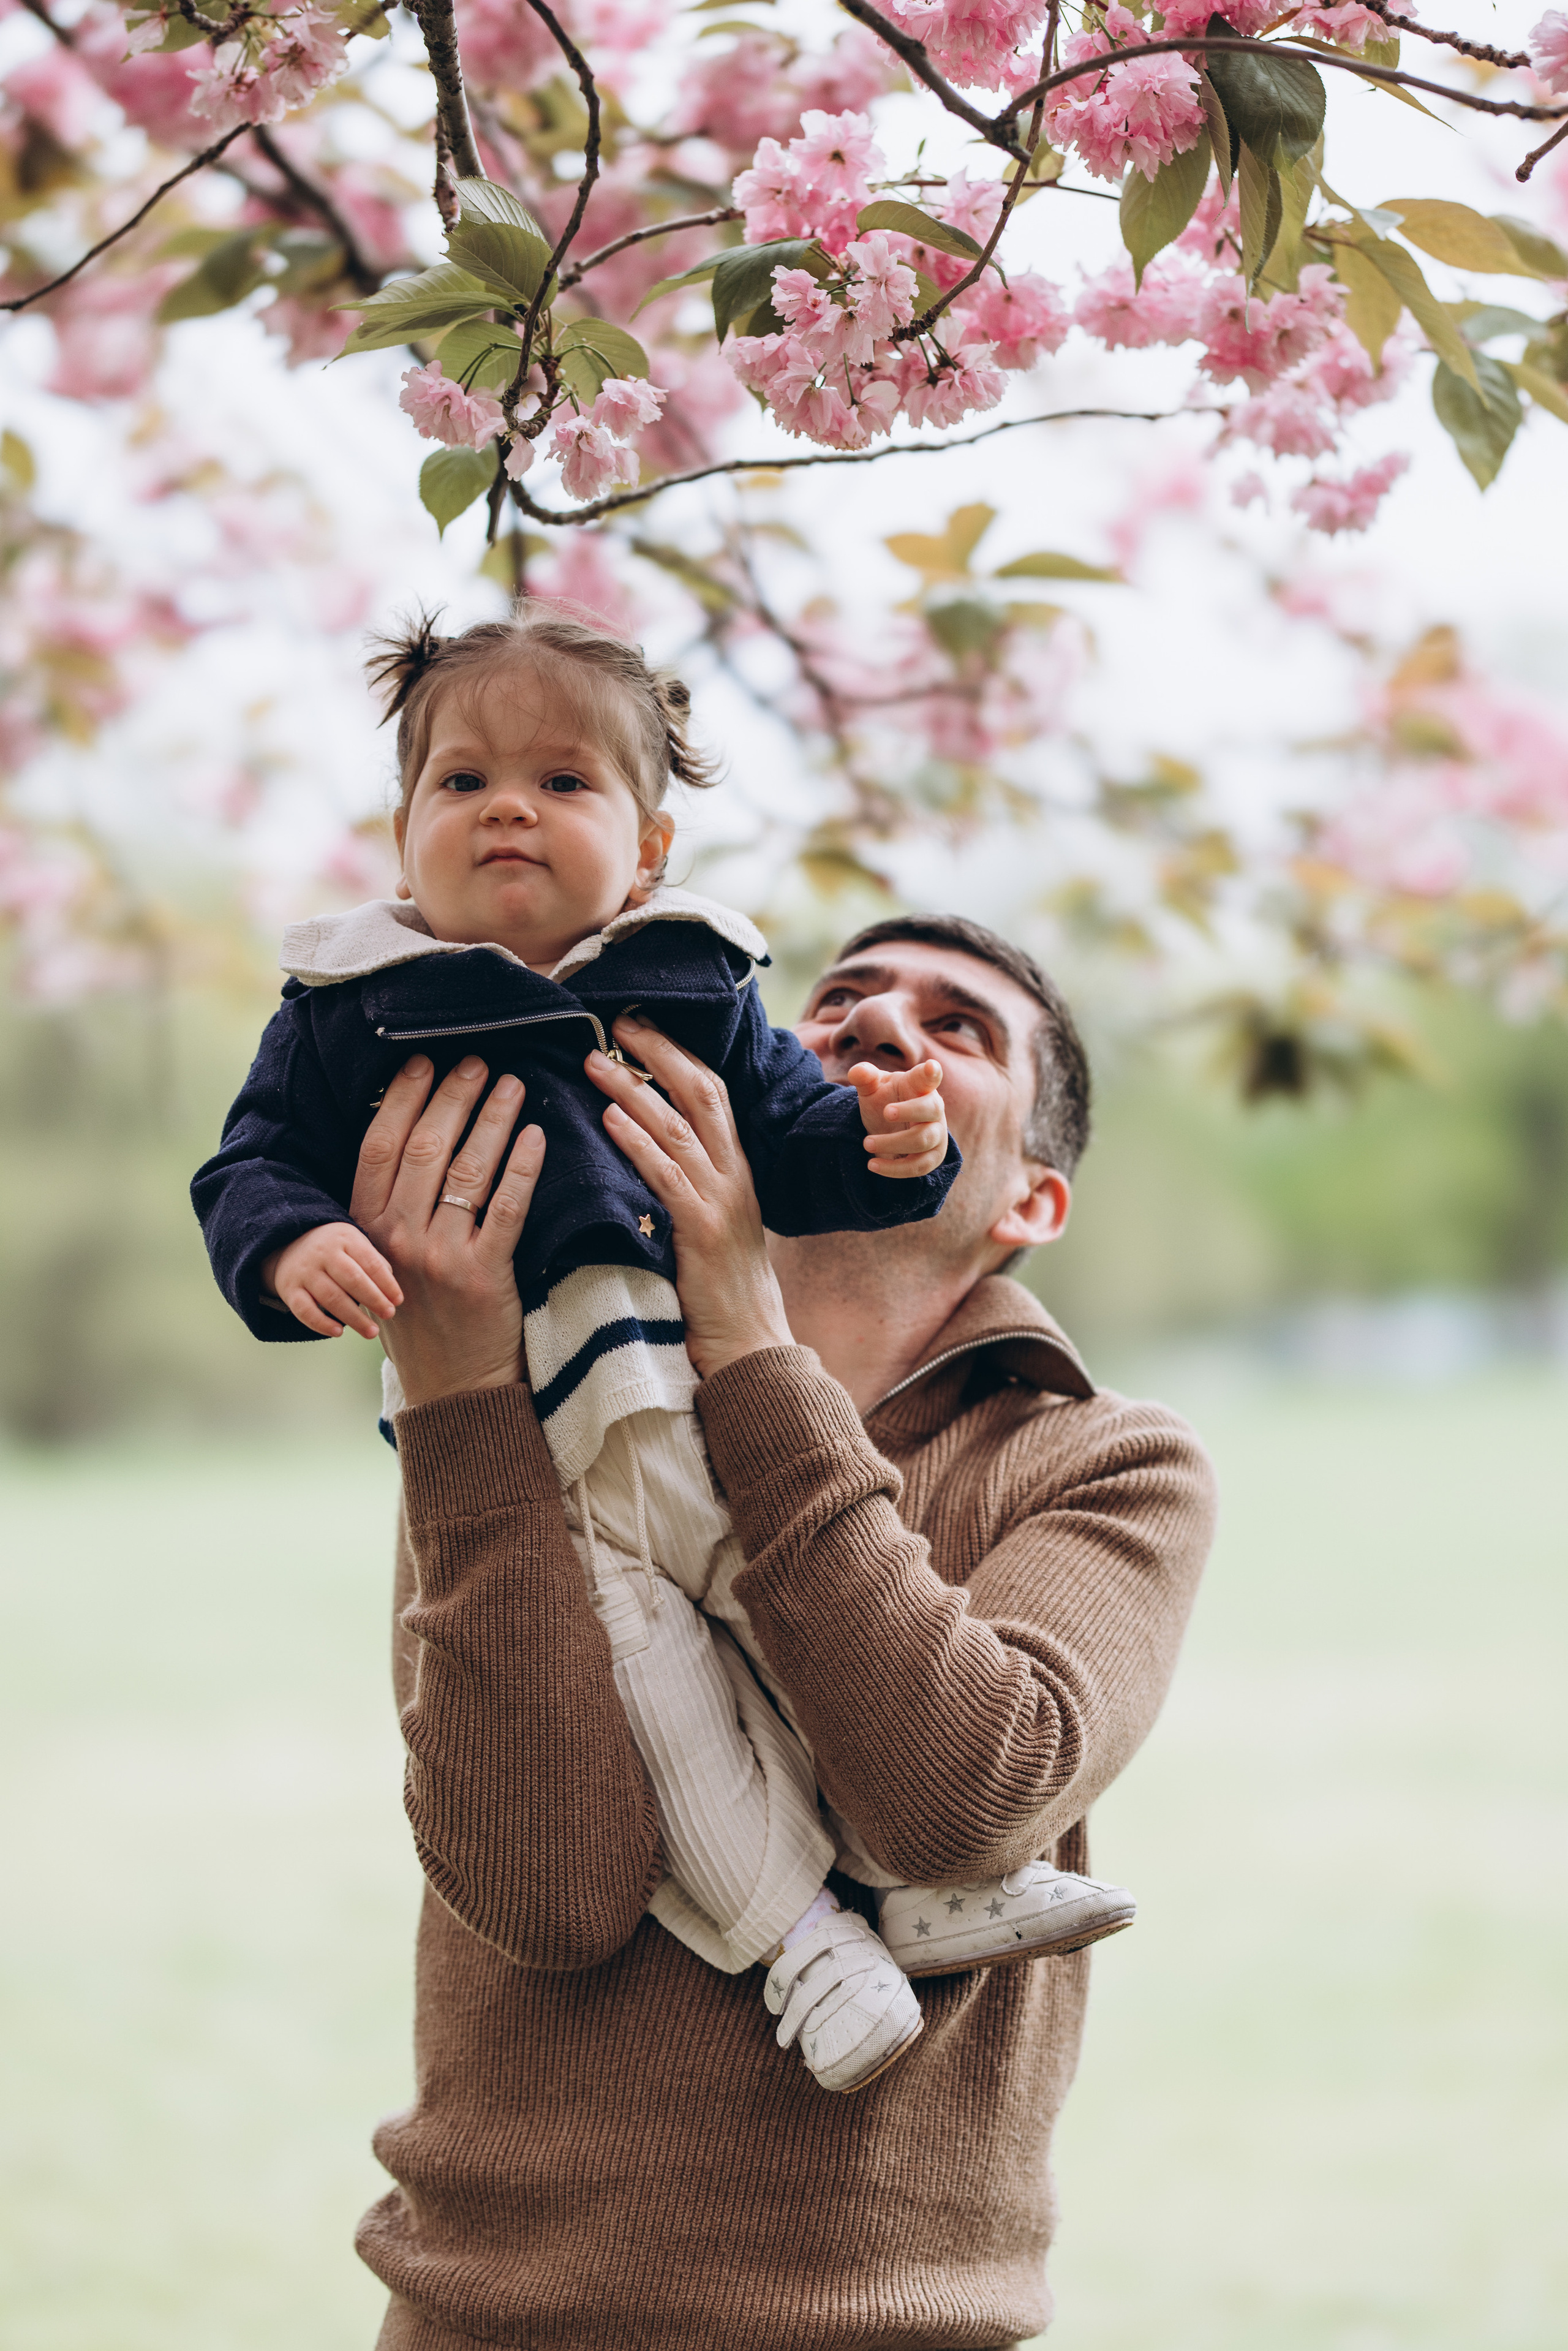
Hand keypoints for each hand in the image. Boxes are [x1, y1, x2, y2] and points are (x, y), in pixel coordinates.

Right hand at [263, 1222, 401, 1340]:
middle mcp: (323, 1253)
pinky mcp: (289, 1289)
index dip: (386, 1283)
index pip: (369, 1262)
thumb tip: (391, 1290)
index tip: (398, 1300)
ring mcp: (304, 1271)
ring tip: (371, 1331)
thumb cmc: (334, 1249)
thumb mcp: (354, 1243)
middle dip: (373, 1299)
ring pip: (331, 1297)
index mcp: (345, 1239)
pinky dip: (321, 1323)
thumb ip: (373, 1262)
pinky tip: (338, 1332)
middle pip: (352, 1279)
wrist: (289, 1242)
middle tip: (389, 1315)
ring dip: (354, 1317)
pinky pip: (304, 1310)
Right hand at [348, 1053, 545, 1409]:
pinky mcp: (484, 1276)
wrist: (453, 1387)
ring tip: (513, 1086)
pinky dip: (523, 1167)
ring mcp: (439, 1257)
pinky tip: (537, 1136)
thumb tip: (415, 1129)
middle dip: (453, 1095)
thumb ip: (392, 1204)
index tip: (424, 1061)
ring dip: (493, 1119)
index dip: (403, 1098)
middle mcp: (396, 1239)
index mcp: (366, 1230)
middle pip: (425, 1147)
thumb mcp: (385, 1260)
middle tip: (477, 1062)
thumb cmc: (422, 1315)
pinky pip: (508, 1207)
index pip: (380, 1146)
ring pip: (468, 1169)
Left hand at [585, 1014, 793, 1381]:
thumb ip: (689, 1187)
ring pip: (679, 1127)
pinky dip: (636, 1143)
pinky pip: (667, 1175)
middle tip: (616, 1024)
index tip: (638, 1028)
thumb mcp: (711, 1227)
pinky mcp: (705, 1231)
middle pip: (700, 1093)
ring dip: (633, 1089)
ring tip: (594, 1062)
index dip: (676, 1055)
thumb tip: (645, 1149)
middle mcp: (735, 1176)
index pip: (711, 1094)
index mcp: (736, 1171)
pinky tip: (608, 1120)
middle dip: (658, 1053)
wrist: (751, 1348)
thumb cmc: (720, 1294)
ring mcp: (723, 1201)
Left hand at [850, 1057, 947, 1178]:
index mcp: (920, 1086)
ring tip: (866, 1143)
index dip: (931, 1072)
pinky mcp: (933, 1157)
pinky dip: (895, 1169)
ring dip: (893, 1143)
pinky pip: (919, 1166)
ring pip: (923, 1140)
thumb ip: (864, 1077)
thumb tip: (856, 1072)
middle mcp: (934, 1108)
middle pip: (931, 1109)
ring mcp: (936, 1133)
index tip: (931, 1067)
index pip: (929, 1076)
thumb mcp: (871, 1088)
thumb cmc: (884, 1101)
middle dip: (909, 1111)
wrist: (888, 1128)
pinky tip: (873, 1164)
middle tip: (885, 1113)